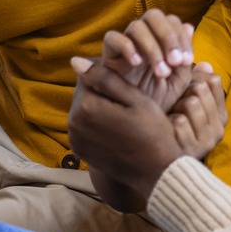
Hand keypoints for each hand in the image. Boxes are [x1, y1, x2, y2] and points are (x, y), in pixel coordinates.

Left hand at [69, 56, 222, 203]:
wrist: (157, 172)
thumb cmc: (152, 131)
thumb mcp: (135, 99)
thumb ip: (105, 77)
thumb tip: (75, 60)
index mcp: (86, 107)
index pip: (88, 76)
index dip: (107, 75)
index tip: (126, 84)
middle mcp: (73, 124)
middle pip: (83, 94)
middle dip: (100, 92)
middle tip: (126, 101)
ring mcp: (75, 139)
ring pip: (82, 110)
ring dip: (97, 107)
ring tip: (123, 115)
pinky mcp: (79, 151)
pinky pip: (83, 127)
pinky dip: (94, 124)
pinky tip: (116, 128)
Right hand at [100, 10, 197, 109]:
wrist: (138, 126)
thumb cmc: (160, 103)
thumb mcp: (179, 82)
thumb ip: (184, 57)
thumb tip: (190, 27)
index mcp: (161, 41)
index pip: (171, 21)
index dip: (181, 36)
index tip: (187, 60)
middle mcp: (142, 38)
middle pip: (153, 15)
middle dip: (168, 36)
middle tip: (175, 62)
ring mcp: (124, 45)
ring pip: (136, 26)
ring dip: (152, 47)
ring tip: (161, 71)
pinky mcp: (107, 56)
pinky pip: (112, 38)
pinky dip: (126, 47)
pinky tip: (138, 64)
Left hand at [166, 65, 226, 155]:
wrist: (152, 154)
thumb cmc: (169, 120)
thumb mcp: (185, 98)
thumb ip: (197, 80)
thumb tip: (205, 64)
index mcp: (221, 116)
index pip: (213, 80)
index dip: (193, 79)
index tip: (186, 90)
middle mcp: (219, 130)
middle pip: (200, 89)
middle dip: (182, 93)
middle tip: (176, 107)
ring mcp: (207, 142)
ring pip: (191, 102)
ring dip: (176, 107)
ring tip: (171, 119)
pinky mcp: (192, 150)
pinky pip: (179, 121)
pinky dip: (168, 122)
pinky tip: (166, 131)